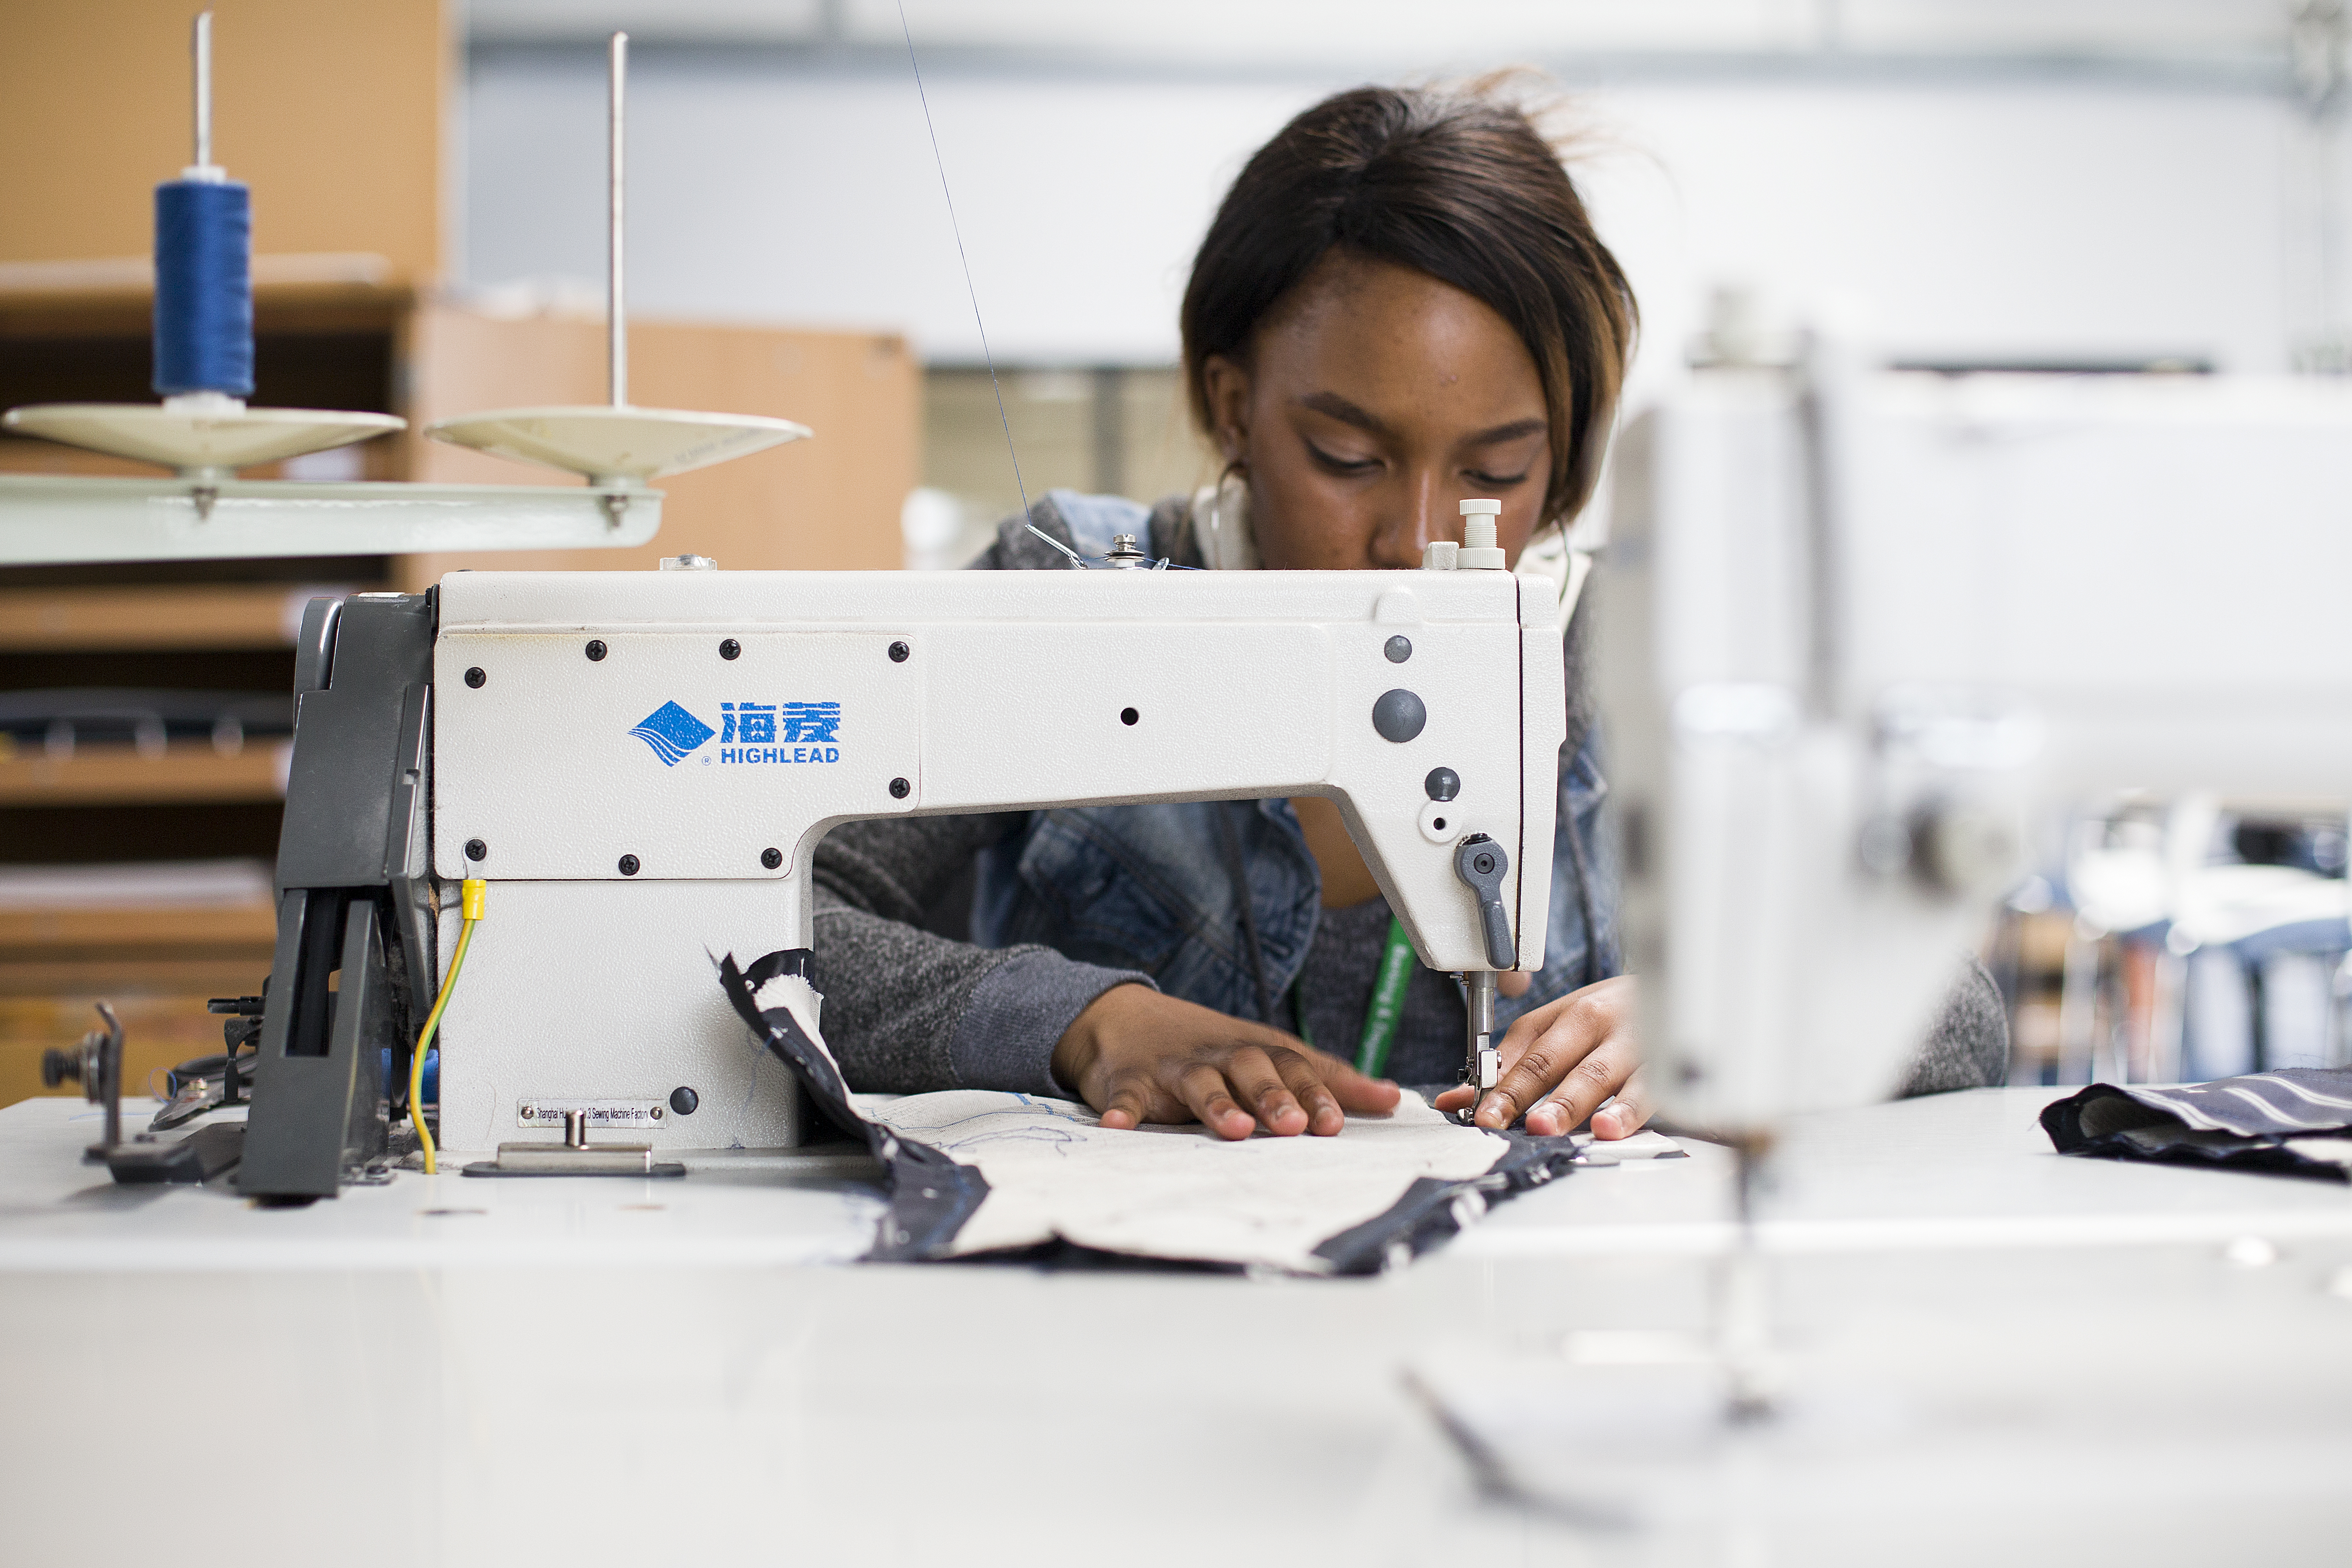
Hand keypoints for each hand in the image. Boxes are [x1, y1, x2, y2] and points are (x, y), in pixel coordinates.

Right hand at [1052, 984, 1401, 1139]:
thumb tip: (1391, 1099)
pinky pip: (1127, 1095)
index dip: (1316, 1094)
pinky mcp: (1132, 1081)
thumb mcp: (1270, 1057)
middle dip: (1274, 1096)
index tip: (1336, 1123)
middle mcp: (1221, 1055)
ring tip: (1235, 1128)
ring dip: (1218, 1105)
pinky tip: (1120, 1123)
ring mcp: (1175, 1068)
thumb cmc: (1212, 1048)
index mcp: (1256, 1052)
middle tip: (1294, 1126)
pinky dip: (1123, 1109)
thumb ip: (1328, 1080)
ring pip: (1199, 1083)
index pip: (1294, 1067)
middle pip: (1252, 1070)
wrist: (1125, 1018)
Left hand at [1432, 974, 1647, 1138]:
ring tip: (1545, 1127)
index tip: (1476, 1113)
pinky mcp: (1665, 1064)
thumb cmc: (1615, 1015)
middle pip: (1552, 1060)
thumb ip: (1513, 1063)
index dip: (1498, 1083)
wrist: (1684, 988)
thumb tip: (1455, 1100)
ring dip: (1568, 1103)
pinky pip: (1646, 1090)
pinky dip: (1626, 1111)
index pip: (1524, 1051)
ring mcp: (1632, 1042)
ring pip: (1596, 1074)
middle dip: (1523, 1093)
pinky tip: (1608, 1128)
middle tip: (1499, 1120)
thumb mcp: (1563, 1027)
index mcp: (1567, 1014)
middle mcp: (1596, 1023)